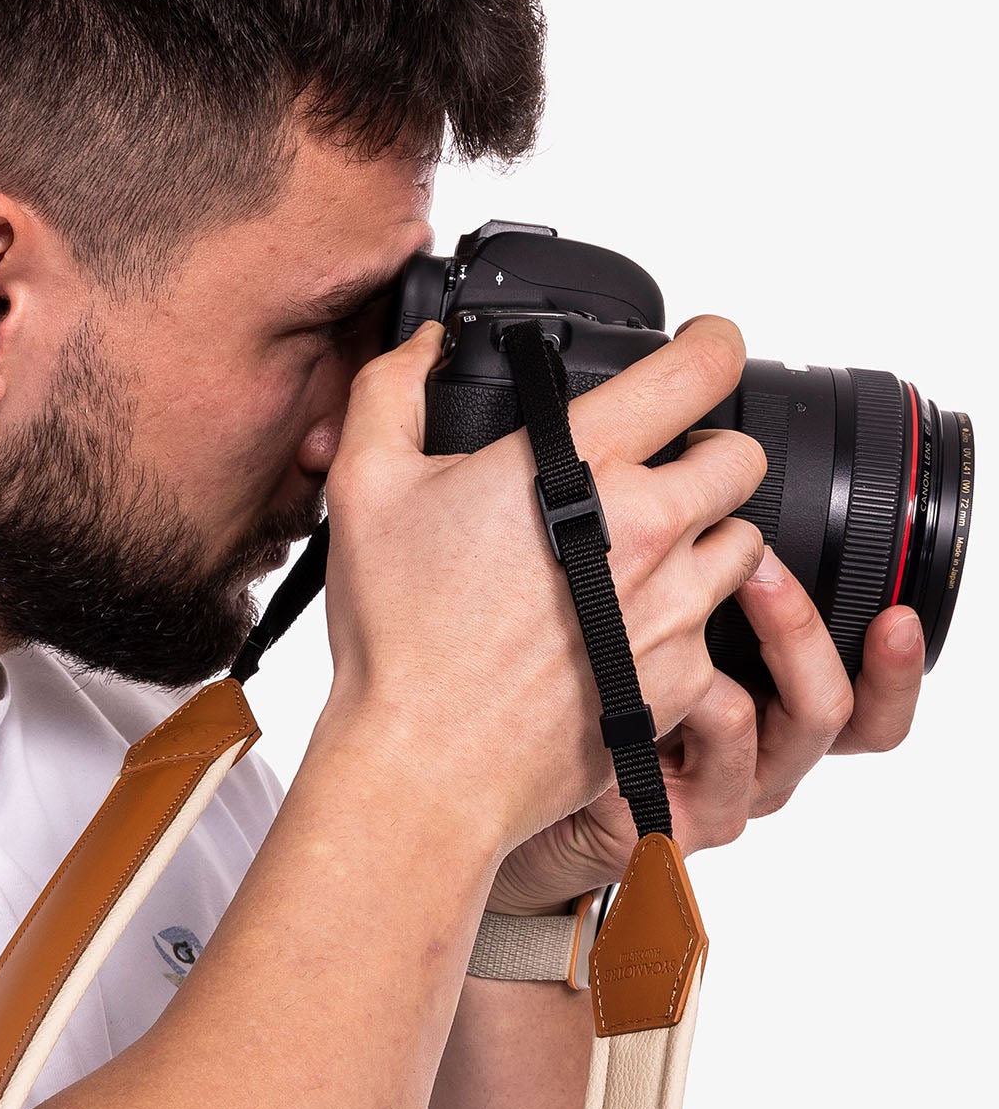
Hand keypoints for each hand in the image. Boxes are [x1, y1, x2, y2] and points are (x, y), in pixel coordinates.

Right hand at [318, 314, 770, 849]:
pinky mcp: (683, 679)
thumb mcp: (365, 491)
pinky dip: (681, 628)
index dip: (713, 342)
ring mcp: (675, 608)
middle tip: (656, 478)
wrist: (425, 766)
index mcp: (583, 465)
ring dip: (706, 541)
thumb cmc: (398, 639)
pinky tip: (620, 637)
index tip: (708, 346)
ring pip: (743, 545)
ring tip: (641, 563)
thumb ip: (391, 394)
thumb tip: (420, 349)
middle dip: (706, 456)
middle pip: (741, 457)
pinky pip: (716, 634)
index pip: (700, 368)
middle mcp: (649, 529)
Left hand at [489, 549, 926, 913]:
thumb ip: (691, 603)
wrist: (500, 796)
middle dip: (809, 628)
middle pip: (836, 711)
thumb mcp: (645, 651)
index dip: (897, 666)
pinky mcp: (674, 823)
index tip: (898, 612)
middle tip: (768, 566)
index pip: (864, 703)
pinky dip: (694, 696)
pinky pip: (712, 748)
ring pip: (784, 727)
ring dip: (768, 645)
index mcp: (766, 722)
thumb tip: (705, 511)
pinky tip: (653, 664)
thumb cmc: (572, 716)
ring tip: (733, 580)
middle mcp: (757, 763)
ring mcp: (719, 797)